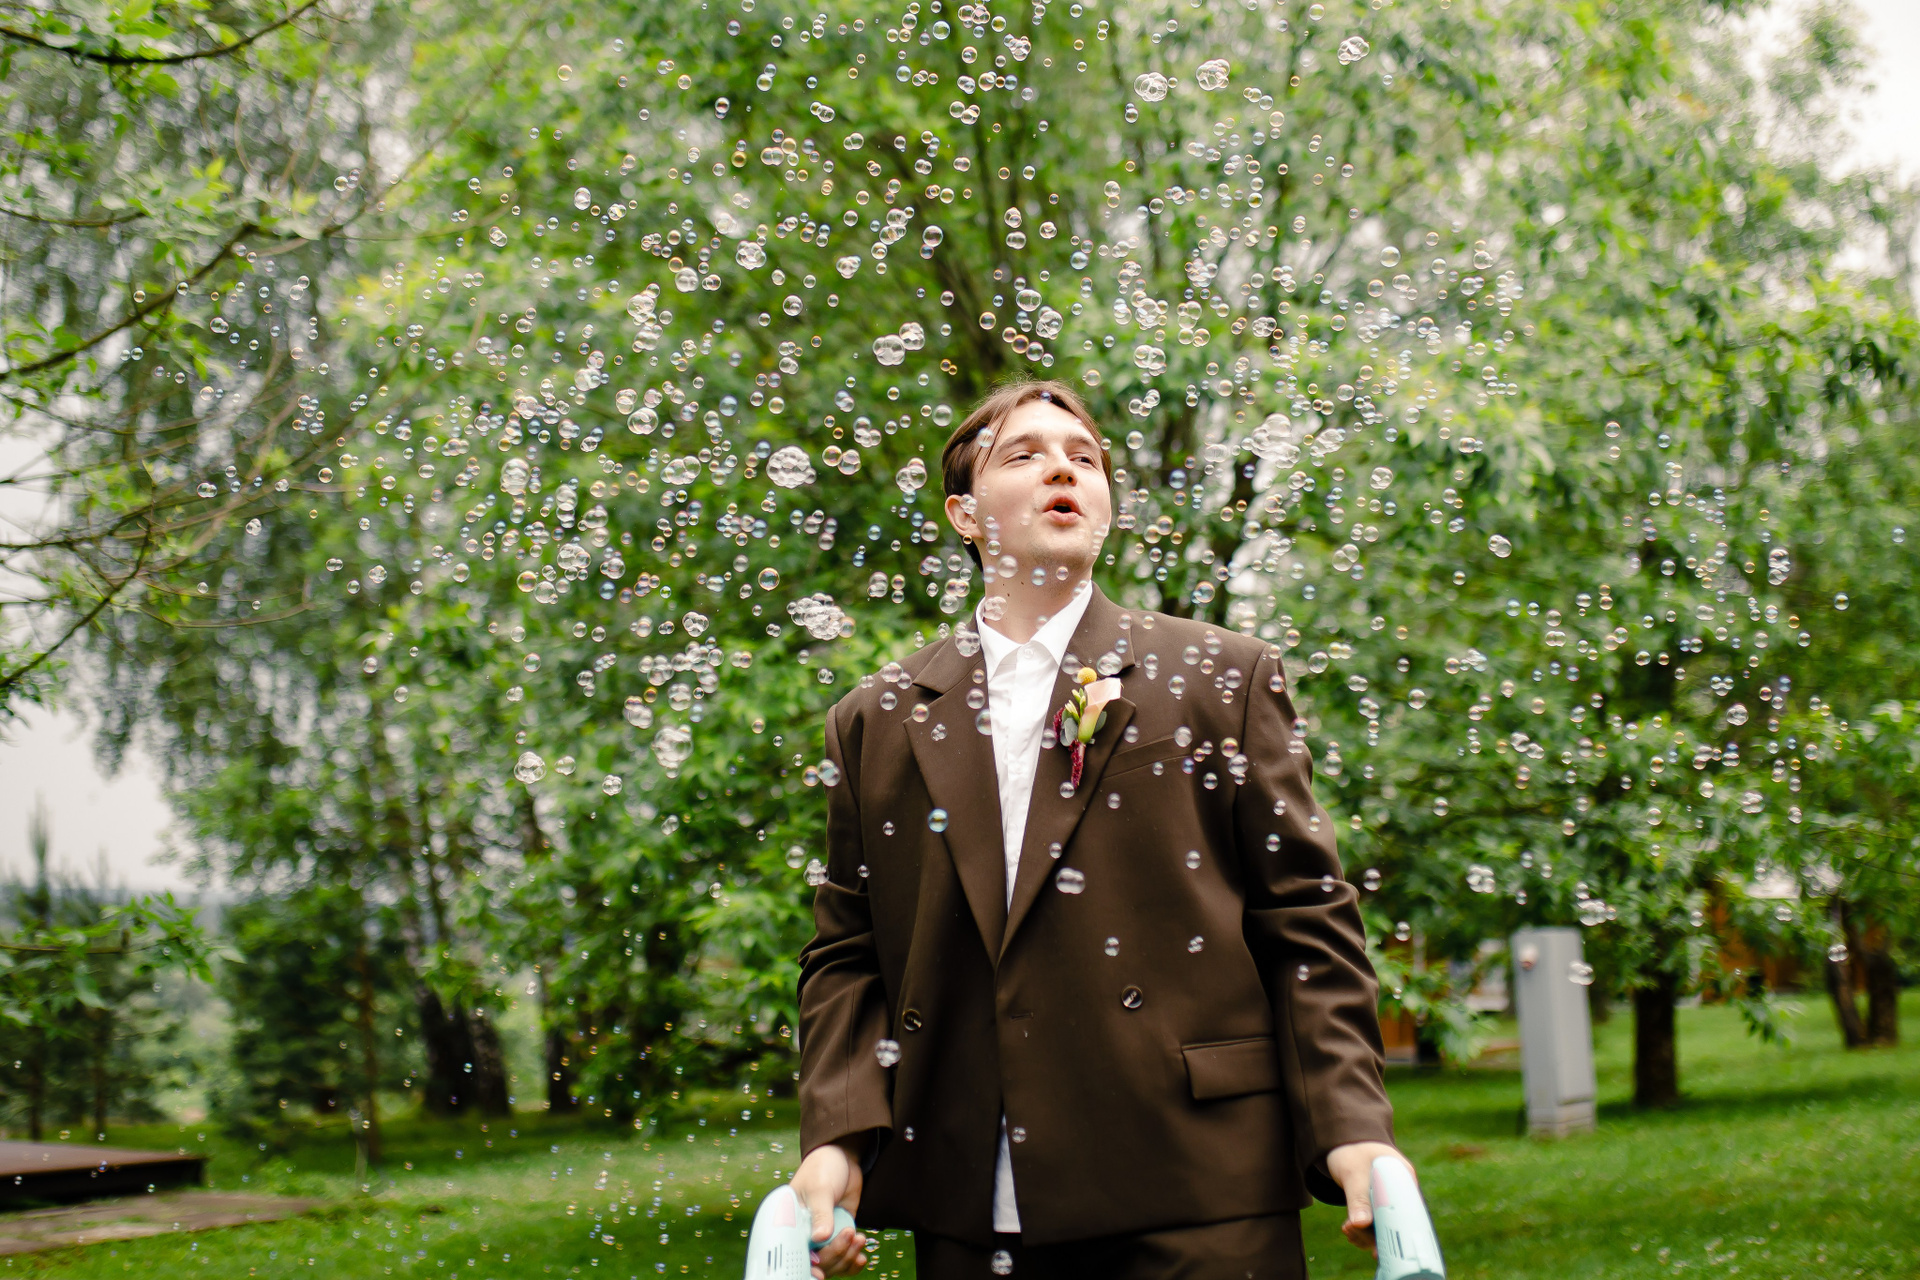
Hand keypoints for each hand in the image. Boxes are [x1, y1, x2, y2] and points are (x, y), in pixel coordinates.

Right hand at [791, 1138, 868, 1278]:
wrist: (841, 1158)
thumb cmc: (822, 1168)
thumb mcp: (820, 1189)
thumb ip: (821, 1214)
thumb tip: (821, 1237)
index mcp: (791, 1224)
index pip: (795, 1253)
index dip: (806, 1264)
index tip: (818, 1272)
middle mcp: (805, 1234)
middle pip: (818, 1261)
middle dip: (836, 1254)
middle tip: (850, 1235)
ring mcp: (823, 1236)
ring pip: (833, 1263)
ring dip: (847, 1257)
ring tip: (859, 1239)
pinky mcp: (839, 1235)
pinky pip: (844, 1257)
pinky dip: (853, 1261)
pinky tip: (862, 1256)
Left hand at [1326, 1141, 1414, 1255]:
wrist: (1342, 1141)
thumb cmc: (1352, 1151)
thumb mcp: (1354, 1173)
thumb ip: (1358, 1199)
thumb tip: (1361, 1224)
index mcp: (1405, 1179)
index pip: (1409, 1213)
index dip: (1397, 1233)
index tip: (1380, 1246)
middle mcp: (1403, 1192)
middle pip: (1396, 1224)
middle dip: (1373, 1235)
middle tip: (1351, 1231)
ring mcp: (1391, 1200)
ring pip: (1384, 1228)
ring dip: (1364, 1235)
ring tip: (1346, 1229)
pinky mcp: (1379, 1206)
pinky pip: (1375, 1226)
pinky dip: (1362, 1232)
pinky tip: (1349, 1229)